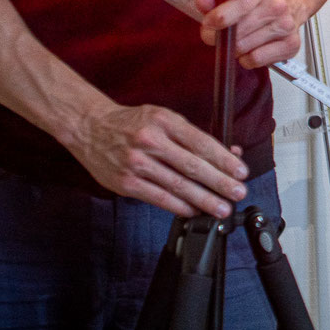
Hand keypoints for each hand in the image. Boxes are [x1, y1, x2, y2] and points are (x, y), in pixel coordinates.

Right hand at [66, 102, 247, 217]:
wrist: (89, 127)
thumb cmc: (131, 123)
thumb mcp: (162, 118)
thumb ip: (191, 136)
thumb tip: (227, 152)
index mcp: (164, 122)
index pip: (201, 143)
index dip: (224, 160)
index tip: (240, 171)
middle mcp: (150, 141)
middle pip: (192, 166)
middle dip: (220, 183)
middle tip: (238, 193)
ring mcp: (136, 163)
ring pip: (177, 186)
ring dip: (204, 200)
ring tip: (222, 208)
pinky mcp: (126, 183)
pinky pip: (159, 198)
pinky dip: (179, 206)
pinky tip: (194, 211)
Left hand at [196, 0, 312, 68]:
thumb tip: (203, 0)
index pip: (242, 3)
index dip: (220, 16)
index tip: (208, 23)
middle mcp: (278, 7)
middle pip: (239, 31)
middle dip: (219, 37)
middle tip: (215, 35)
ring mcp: (286, 27)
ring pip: (244, 48)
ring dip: (233, 48)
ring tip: (237, 39)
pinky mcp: (291, 45)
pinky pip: (257, 60)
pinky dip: (247, 58)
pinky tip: (250, 48)